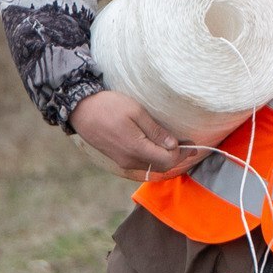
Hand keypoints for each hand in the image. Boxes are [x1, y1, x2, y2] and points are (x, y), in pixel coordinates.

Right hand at [69, 91, 196, 181]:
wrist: (81, 109)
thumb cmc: (109, 106)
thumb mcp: (136, 112)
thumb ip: (155, 131)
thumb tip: (173, 145)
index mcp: (136, 149)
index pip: (167, 160)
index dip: (181, 154)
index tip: (191, 144)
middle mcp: (129, 160)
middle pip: (161, 166)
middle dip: (176, 158)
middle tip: (189, 146)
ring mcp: (122, 161)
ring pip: (150, 166)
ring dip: (165, 158)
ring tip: (176, 145)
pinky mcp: (117, 158)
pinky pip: (140, 163)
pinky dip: (153, 157)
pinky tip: (157, 147)